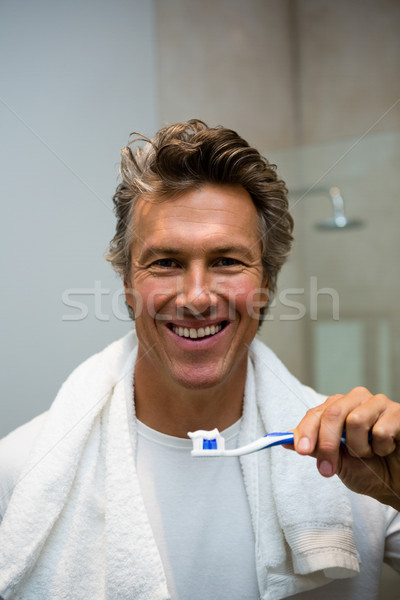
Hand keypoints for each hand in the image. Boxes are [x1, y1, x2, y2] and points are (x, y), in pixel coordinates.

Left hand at [292, 387, 399, 509]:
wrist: (398, 484)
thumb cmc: (370, 470)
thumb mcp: (337, 463)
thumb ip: (316, 449)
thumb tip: (286, 442)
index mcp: (338, 408)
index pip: (316, 413)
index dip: (306, 431)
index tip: (302, 449)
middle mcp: (357, 400)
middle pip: (333, 412)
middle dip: (327, 444)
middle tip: (327, 469)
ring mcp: (379, 403)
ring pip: (356, 420)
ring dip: (360, 448)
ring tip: (369, 455)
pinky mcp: (399, 413)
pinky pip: (382, 430)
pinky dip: (382, 448)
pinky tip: (388, 449)